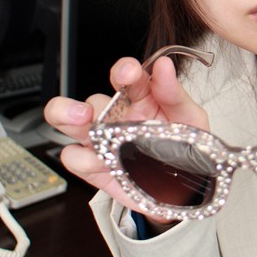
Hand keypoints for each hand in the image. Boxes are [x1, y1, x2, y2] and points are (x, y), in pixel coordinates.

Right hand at [43, 55, 209, 216]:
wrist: (186, 189)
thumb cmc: (186, 148)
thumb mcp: (190, 118)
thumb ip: (174, 93)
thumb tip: (164, 66)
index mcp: (141, 98)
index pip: (126, 76)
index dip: (123, 70)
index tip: (128, 73)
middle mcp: (117, 115)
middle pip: (89, 100)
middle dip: (77, 101)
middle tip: (86, 112)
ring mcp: (103, 139)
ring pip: (68, 122)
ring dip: (67, 120)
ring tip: (85, 128)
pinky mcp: (94, 165)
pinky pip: (73, 156)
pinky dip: (83, 159)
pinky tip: (102, 163)